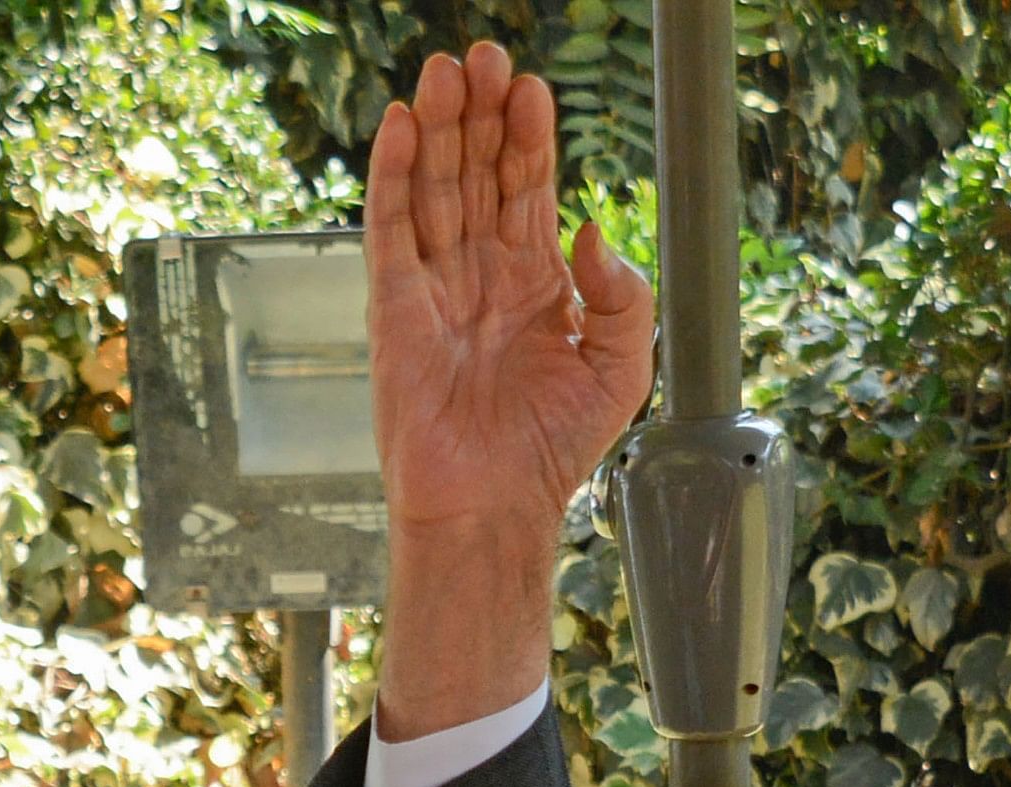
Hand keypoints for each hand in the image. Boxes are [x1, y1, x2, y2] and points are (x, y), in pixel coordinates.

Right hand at [364, 42, 653, 738]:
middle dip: (482, 114)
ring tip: (447, 69)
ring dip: (439, 126)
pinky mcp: (392, 308)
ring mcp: (434, 288)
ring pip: (435, 187)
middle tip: (486, 54)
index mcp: (534, 285)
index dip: (530, 137)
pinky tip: (401, 124)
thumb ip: (620, 294)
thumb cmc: (551, 452)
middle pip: (477, 173)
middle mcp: (480, 276)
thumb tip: (588, 226)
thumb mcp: (620, 369)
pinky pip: (389, 228)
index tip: (534, 87)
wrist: (493, 508)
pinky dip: (392, 174)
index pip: (528, 190)